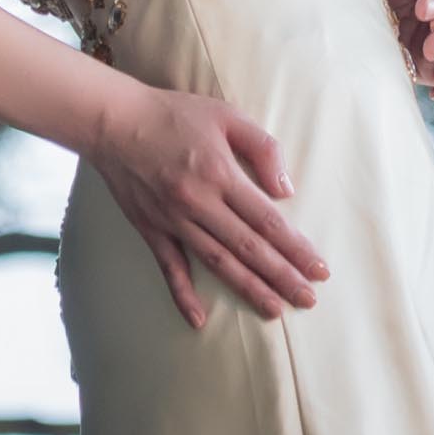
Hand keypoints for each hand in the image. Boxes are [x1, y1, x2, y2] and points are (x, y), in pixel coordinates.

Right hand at [89, 82, 326, 332]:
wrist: (115, 121)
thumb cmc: (176, 114)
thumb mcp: (227, 115)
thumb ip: (263, 149)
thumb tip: (285, 191)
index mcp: (221, 174)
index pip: (267, 221)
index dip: (296, 248)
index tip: (318, 269)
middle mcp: (198, 202)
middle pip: (248, 248)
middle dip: (282, 276)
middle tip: (308, 300)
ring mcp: (173, 220)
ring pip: (217, 262)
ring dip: (247, 288)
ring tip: (274, 310)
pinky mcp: (151, 229)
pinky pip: (170, 268)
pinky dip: (183, 295)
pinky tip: (199, 320)